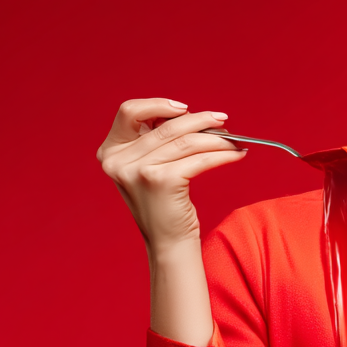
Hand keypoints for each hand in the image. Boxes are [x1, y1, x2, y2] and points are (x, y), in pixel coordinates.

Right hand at [96, 98, 246, 251]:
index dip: (158, 105)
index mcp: (111, 152)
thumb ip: (156, 140)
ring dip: (217, 138)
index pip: (129, 111)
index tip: (185, 109)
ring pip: (187, 141)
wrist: (168, 242)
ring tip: (233, 140)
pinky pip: (200, 158)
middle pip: (167, 125)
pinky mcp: (161, 180)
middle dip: (201, 121)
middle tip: (222, 121)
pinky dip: (223, 154)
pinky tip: (236, 154)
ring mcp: (138, 170)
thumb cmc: (163, 203)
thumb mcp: (148, 167)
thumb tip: (192, 115)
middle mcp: (118, 160)